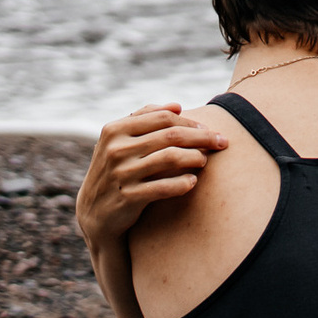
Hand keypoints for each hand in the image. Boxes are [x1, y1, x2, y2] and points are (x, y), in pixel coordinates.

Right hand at [75, 104, 229, 250]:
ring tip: (205, 161)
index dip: (191, 122)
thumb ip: (145, 120)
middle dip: (203, 137)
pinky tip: (193, 182)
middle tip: (223, 142)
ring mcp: (121, 173)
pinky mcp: (128, 197)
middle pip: (172, 135)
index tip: (210, 130)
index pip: (163, 117)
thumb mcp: (120, 142)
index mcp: (115, 129)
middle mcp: (116, 149)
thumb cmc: (116, 170)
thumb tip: (177, 105)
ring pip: (171, 157)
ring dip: (196, 157)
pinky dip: (184, 183)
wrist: (94, 212)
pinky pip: (165, 187)